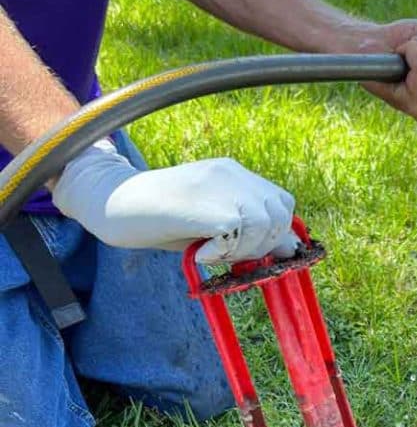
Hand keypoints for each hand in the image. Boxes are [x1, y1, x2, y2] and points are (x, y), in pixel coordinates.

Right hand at [52, 141, 296, 263]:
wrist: (116, 203)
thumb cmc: (160, 219)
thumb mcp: (212, 223)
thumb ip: (250, 233)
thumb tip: (291, 250)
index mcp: (233, 173)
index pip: (280, 202)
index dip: (274, 231)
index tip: (248, 249)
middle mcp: (233, 174)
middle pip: (280, 214)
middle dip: (263, 243)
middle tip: (226, 253)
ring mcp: (223, 187)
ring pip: (266, 226)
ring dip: (245, 250)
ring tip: (211, 252)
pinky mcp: (212, 207)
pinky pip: (240, 236)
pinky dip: (224, 254)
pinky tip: (201, 253)